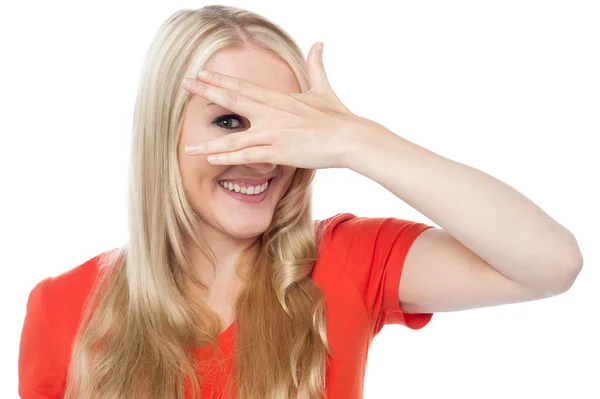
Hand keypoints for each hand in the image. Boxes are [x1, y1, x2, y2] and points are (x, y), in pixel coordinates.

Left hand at [181, 42, 362, 169]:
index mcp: (278, 98)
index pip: (243, 86)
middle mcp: (271, 112)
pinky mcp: (279, 151)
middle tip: (184, 85)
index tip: (201, 74)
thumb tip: (319, 43)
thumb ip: (316, 65)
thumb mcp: (323, 87)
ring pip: (234, 137)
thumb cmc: (338, 116)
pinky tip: (211, 160)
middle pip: (232, 99)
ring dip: (209, 141)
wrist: (350, 137)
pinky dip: (228, 158)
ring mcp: (273, 132)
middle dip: (206, 92)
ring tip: (188, 145)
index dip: (220, 80)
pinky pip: (247, 156)